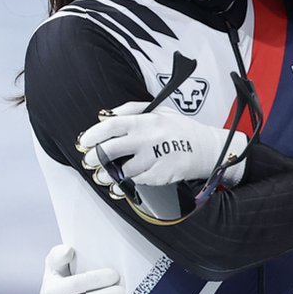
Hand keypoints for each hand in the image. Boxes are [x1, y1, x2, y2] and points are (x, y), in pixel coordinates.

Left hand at [77, 102, 247, 187]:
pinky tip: (125, 182)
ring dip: (111, 175)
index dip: (93, 135)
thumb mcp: (160, 110)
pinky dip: (130, 183)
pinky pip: (139, 181)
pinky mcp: (162, 175)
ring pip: (123, 170)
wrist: (207, 149)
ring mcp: (156, 158)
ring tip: (106, 175)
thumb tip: (107, 115)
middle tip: (90, 161)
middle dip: (96, 158)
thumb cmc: (182, 130)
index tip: (85, 142)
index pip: (112, 126)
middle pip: (112, 150)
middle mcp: (149, 139)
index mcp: (146, 120)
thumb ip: (132, 110)